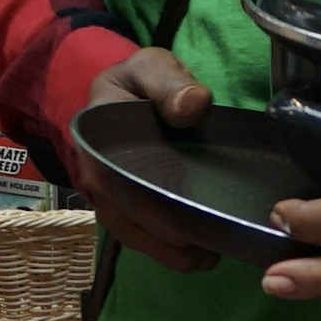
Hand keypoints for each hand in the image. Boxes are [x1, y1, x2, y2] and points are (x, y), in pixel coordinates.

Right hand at [64, 48, 226, 272]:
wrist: (115, 96)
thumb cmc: (134, 85)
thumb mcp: (149, 68)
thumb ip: (169, 83)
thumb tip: (193, 105)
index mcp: (100, 146)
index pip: (129, 188)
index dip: (164, 210)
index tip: (201, 219)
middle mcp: (98, 182)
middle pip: (138, 224)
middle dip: (179, 236)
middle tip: (223, 236)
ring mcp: (108, 202)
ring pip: (143, 241)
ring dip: (179, 251)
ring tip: (217, 248)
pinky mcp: (120, 214)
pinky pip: (144, 244)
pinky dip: (174, 253)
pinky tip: (205, 251)